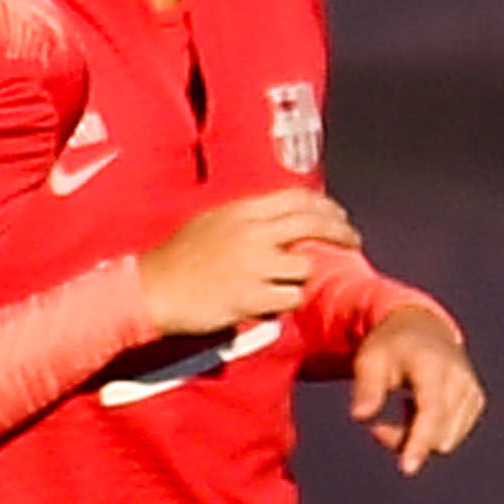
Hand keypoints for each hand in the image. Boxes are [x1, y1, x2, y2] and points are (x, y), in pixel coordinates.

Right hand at [134, 188, 354, 337]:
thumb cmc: (175, 259)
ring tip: (286, 285)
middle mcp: (252, 233)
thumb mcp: (208, 222)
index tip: (338, 215)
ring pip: (305, 266)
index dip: (325, 205)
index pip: (298, 198)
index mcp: (241, 211)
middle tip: (353, 241)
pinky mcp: (251, 297)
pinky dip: (287, 303)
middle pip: (314, 225)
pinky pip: (290, 298)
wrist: (150, 290)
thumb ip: (244, 218)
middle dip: (341, 232)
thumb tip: (276, 217)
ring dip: (302, 277)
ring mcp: (253, 265)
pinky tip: (272, 304)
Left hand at [348, 304, 483, 474]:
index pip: (431, 411)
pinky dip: (430, 432)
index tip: (407, 468)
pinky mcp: (474, 402)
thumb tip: (361, 417)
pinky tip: (416, 409)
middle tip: (376, 427)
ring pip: (445, 440)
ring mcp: (471, 392)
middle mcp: (460, 379)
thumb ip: (366, 387)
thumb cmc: (390, 345)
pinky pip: (451, 434)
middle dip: (404, 440)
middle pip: (437, 434)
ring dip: (416, 438)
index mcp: (433, 366)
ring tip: (398, 410)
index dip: (419, 441)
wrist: (422, 327)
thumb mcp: (368, 359)